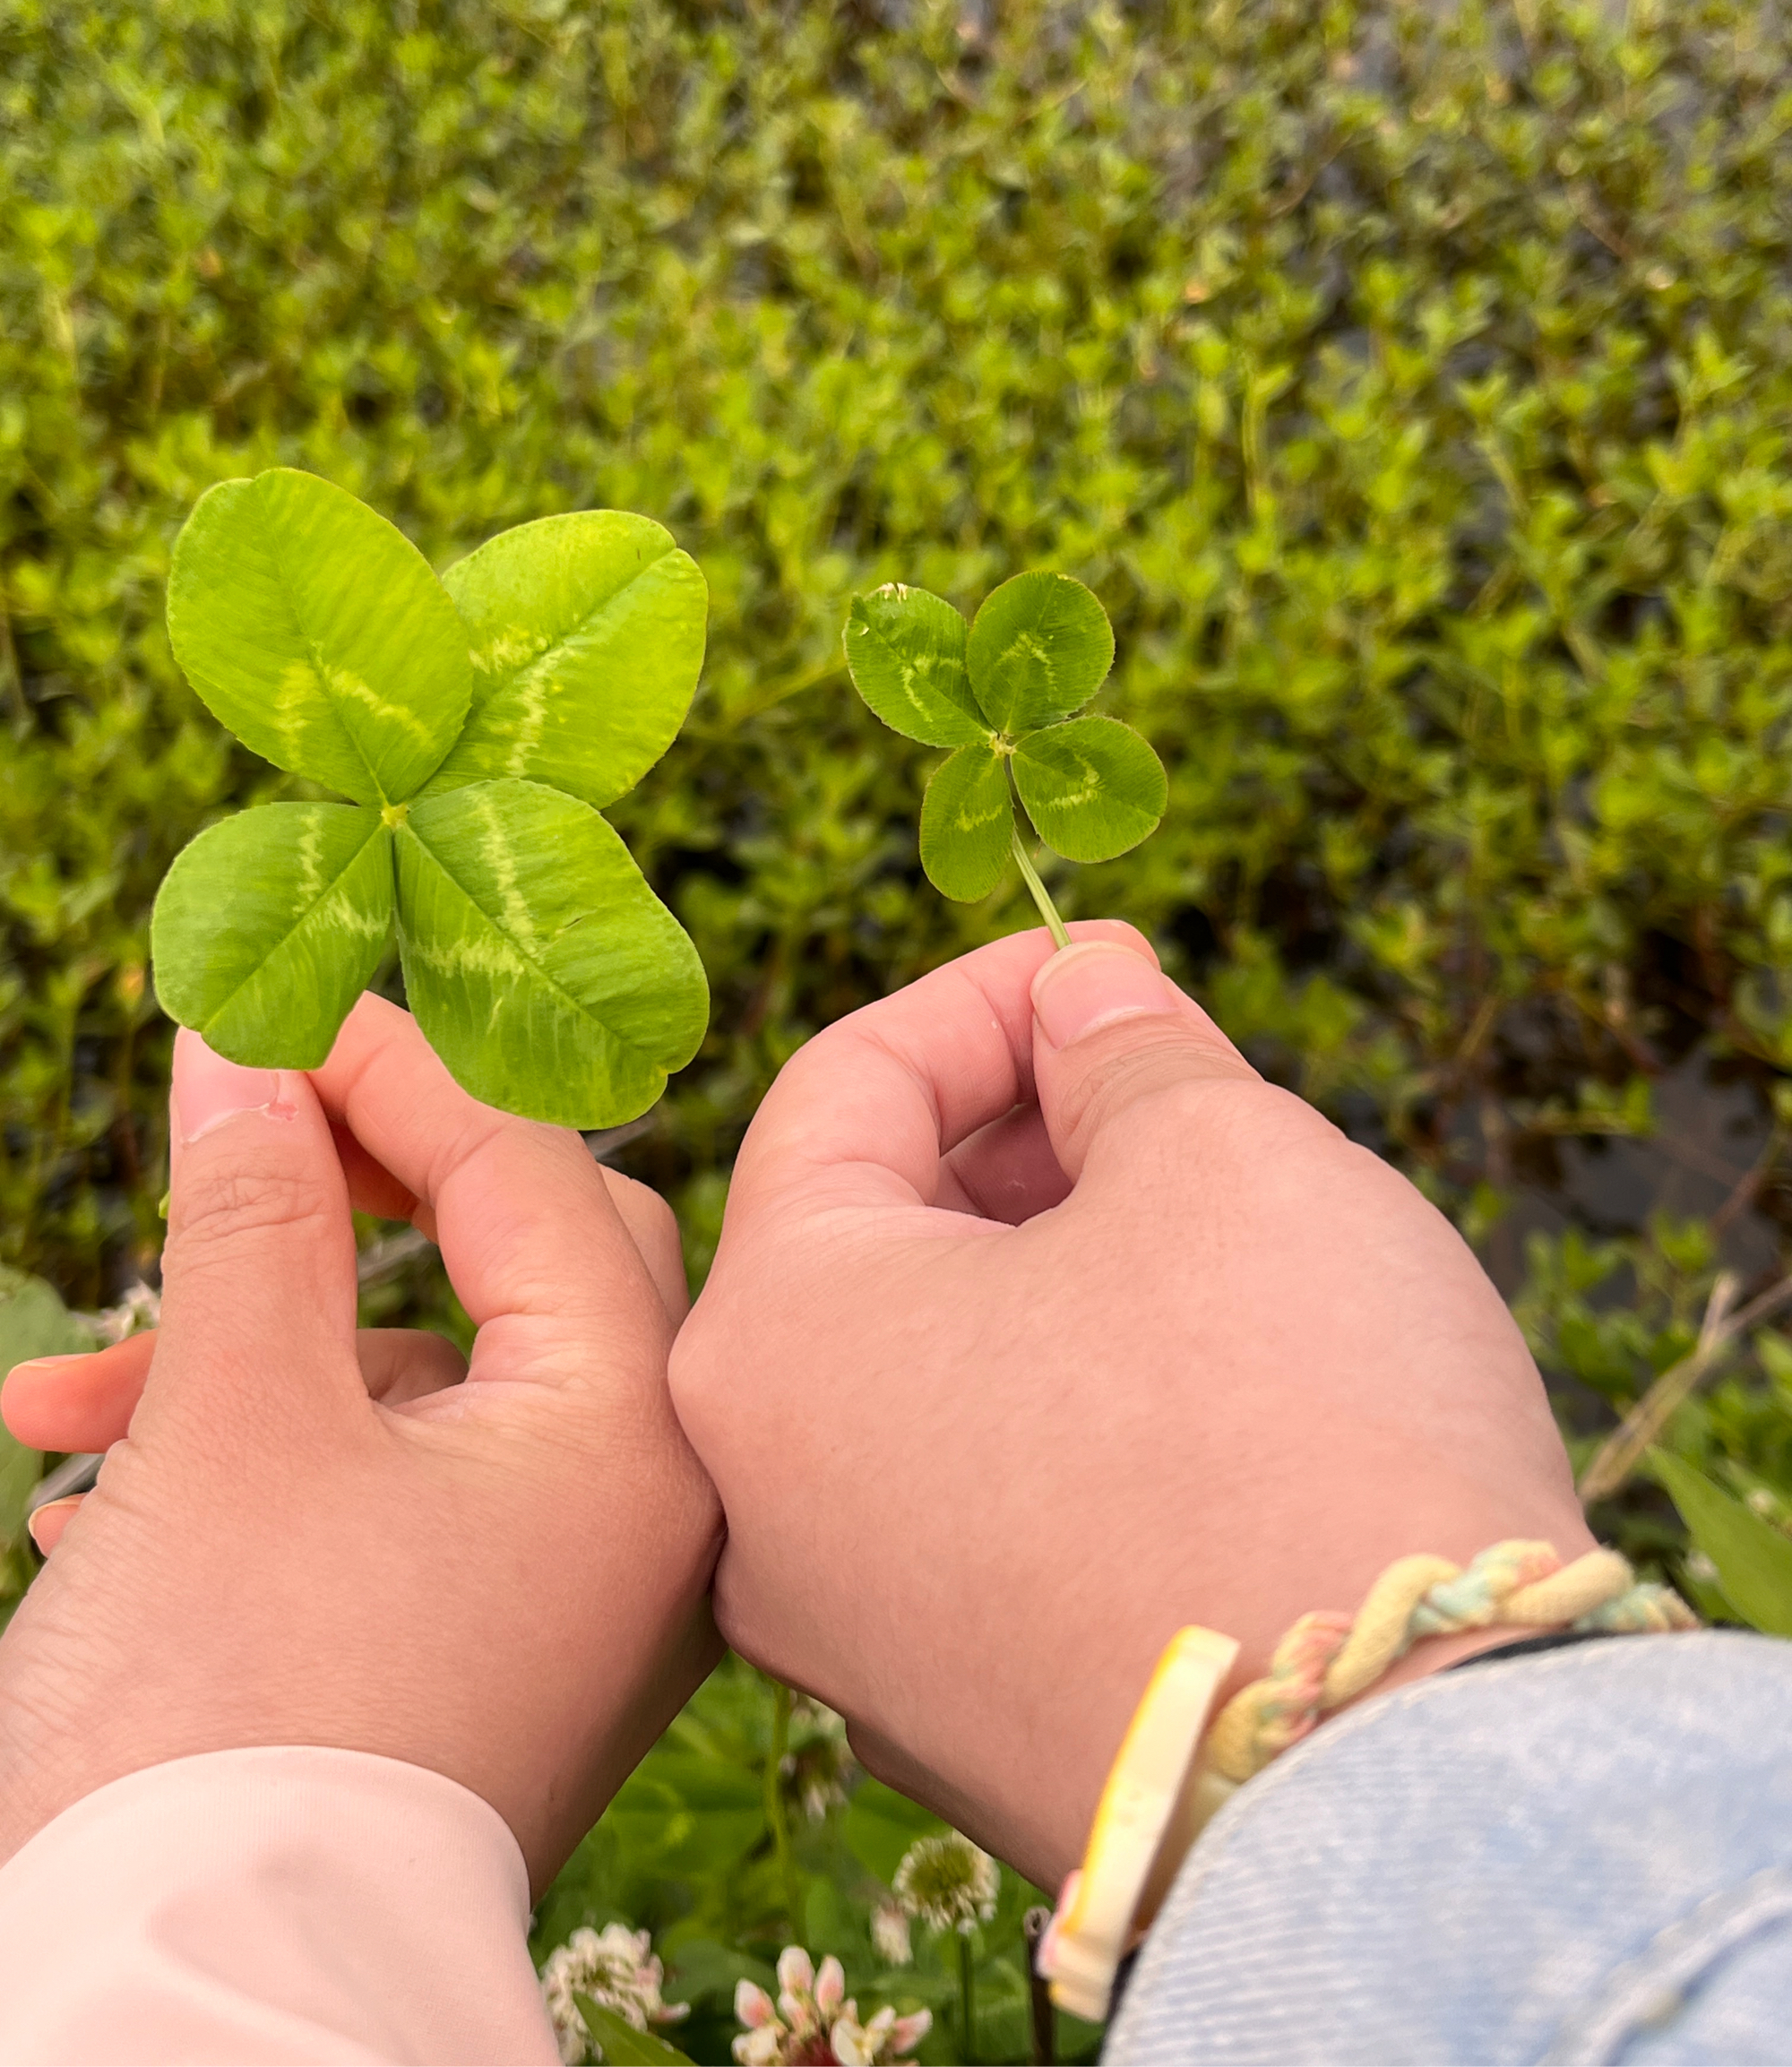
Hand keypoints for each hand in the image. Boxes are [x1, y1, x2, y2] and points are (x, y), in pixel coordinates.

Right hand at [0, 998, 719, 1887]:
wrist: (177, 2012)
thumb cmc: (219, 1716)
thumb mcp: (232, 1414)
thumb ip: (256, 1203)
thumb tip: (246, 1038)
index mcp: (635, 1433)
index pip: (536, 1172)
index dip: (394, 1068)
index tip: (270, 1006)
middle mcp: (650, 1508)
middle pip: (524, 1257)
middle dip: (350, 1197)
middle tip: (232, 1139)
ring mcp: (582, 1587)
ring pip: (434, 1380)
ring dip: (260, 1349)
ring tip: (73, 1384)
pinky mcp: (501, 1644)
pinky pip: (404, 1487)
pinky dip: (274, 1454)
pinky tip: (104, 1478)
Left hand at [670, 925, 1591, 1889]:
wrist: (1407, 1795)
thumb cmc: (1291, 1427)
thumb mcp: (1218, 1157)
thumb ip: (1124, 1048)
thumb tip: (1084, 997)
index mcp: (774, 1340)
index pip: (842, 1091)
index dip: (987, 998)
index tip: (1113, 973)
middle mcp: (766, 1506)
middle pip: (873, 1241)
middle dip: (1025, 1139)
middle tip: (1171, 1094)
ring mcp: (855, 1638)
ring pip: (933, 1380)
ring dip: (1054, 1275)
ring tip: (1209, 1234)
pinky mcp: (962, 1723)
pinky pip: (986, 1506)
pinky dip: (1070, 1413)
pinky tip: (1208, 1390)